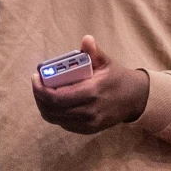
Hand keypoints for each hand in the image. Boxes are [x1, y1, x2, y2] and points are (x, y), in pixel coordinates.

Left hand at [32, 37, 148, 134]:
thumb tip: (86, 40)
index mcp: (91, 91)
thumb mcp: (107, 62)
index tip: (36, 77)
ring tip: (42, 92)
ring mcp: (88, 123)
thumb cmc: (117, 77)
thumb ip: (94, 51)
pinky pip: (64, 124)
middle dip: (39, 96)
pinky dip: (54, 114)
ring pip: (55, 118)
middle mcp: (89, 110)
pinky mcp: (88, 130)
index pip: (57, 96)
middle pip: (52, 109)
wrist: (134, 99)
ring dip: (44, 106)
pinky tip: (54, 102)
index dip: (41, 89)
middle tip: (37, 83)